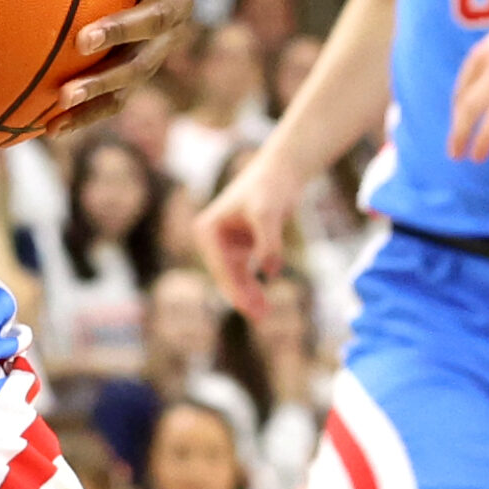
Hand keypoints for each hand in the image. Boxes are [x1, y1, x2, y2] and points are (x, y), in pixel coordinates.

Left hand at [48, 0, 201, 127]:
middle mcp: (176, 2)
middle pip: (162, 19)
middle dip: (127, 30)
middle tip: (87, 35)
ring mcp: (160, 46)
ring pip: (140, 70)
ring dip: (104, 85)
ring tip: (63, 94)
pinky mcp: (136, 77)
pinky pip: (113, 103)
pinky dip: (83, 117)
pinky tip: (44, 128)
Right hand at [193, 150, 301, 319]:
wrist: (281, 172)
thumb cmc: (269, 188)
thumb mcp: (268, 214)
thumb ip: (269, 243)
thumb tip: (270, 272)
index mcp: (207, 229)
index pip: (220, 266)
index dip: (235, 289)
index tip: (249, 308)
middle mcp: (211, 237)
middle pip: (225, 275)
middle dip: (241, 296)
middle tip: (260, 317)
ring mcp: (225, 243)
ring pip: (235, 276)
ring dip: (247, 294)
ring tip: (263, 314)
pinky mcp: (241, 245)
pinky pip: (244, 271)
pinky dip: (253, 285)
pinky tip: (263, 301)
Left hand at [448, 2, 488, 162]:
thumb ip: (478, 70)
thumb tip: (458, 105)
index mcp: (482, 54)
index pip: (461, 94)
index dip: (455, 119)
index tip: (455, 138)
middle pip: (473, 104)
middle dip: (461, 132)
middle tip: (455, 155)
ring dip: (485, 138)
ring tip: (478, 157)